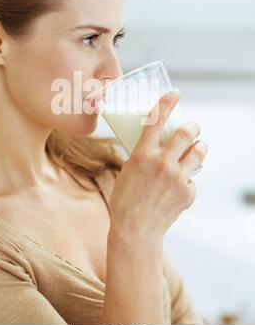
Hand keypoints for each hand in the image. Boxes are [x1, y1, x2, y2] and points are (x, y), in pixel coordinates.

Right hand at [108, 90, 207, 242]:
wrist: (135, 230)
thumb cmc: (125, 199)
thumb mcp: (127, 170)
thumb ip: (142, 155)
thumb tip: (155, 145)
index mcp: (142, 154)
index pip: (157, 119)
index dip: (167, 102)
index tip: (174, 94)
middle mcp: (162, 162)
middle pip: (187, 132)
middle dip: (192, 126)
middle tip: (191, 128)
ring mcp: (177, 178)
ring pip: (199, 151)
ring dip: (199, 146)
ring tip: (196, 147)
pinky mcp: (187, 192)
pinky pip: (192, 178)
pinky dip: (187, 179)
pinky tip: (178, 187)